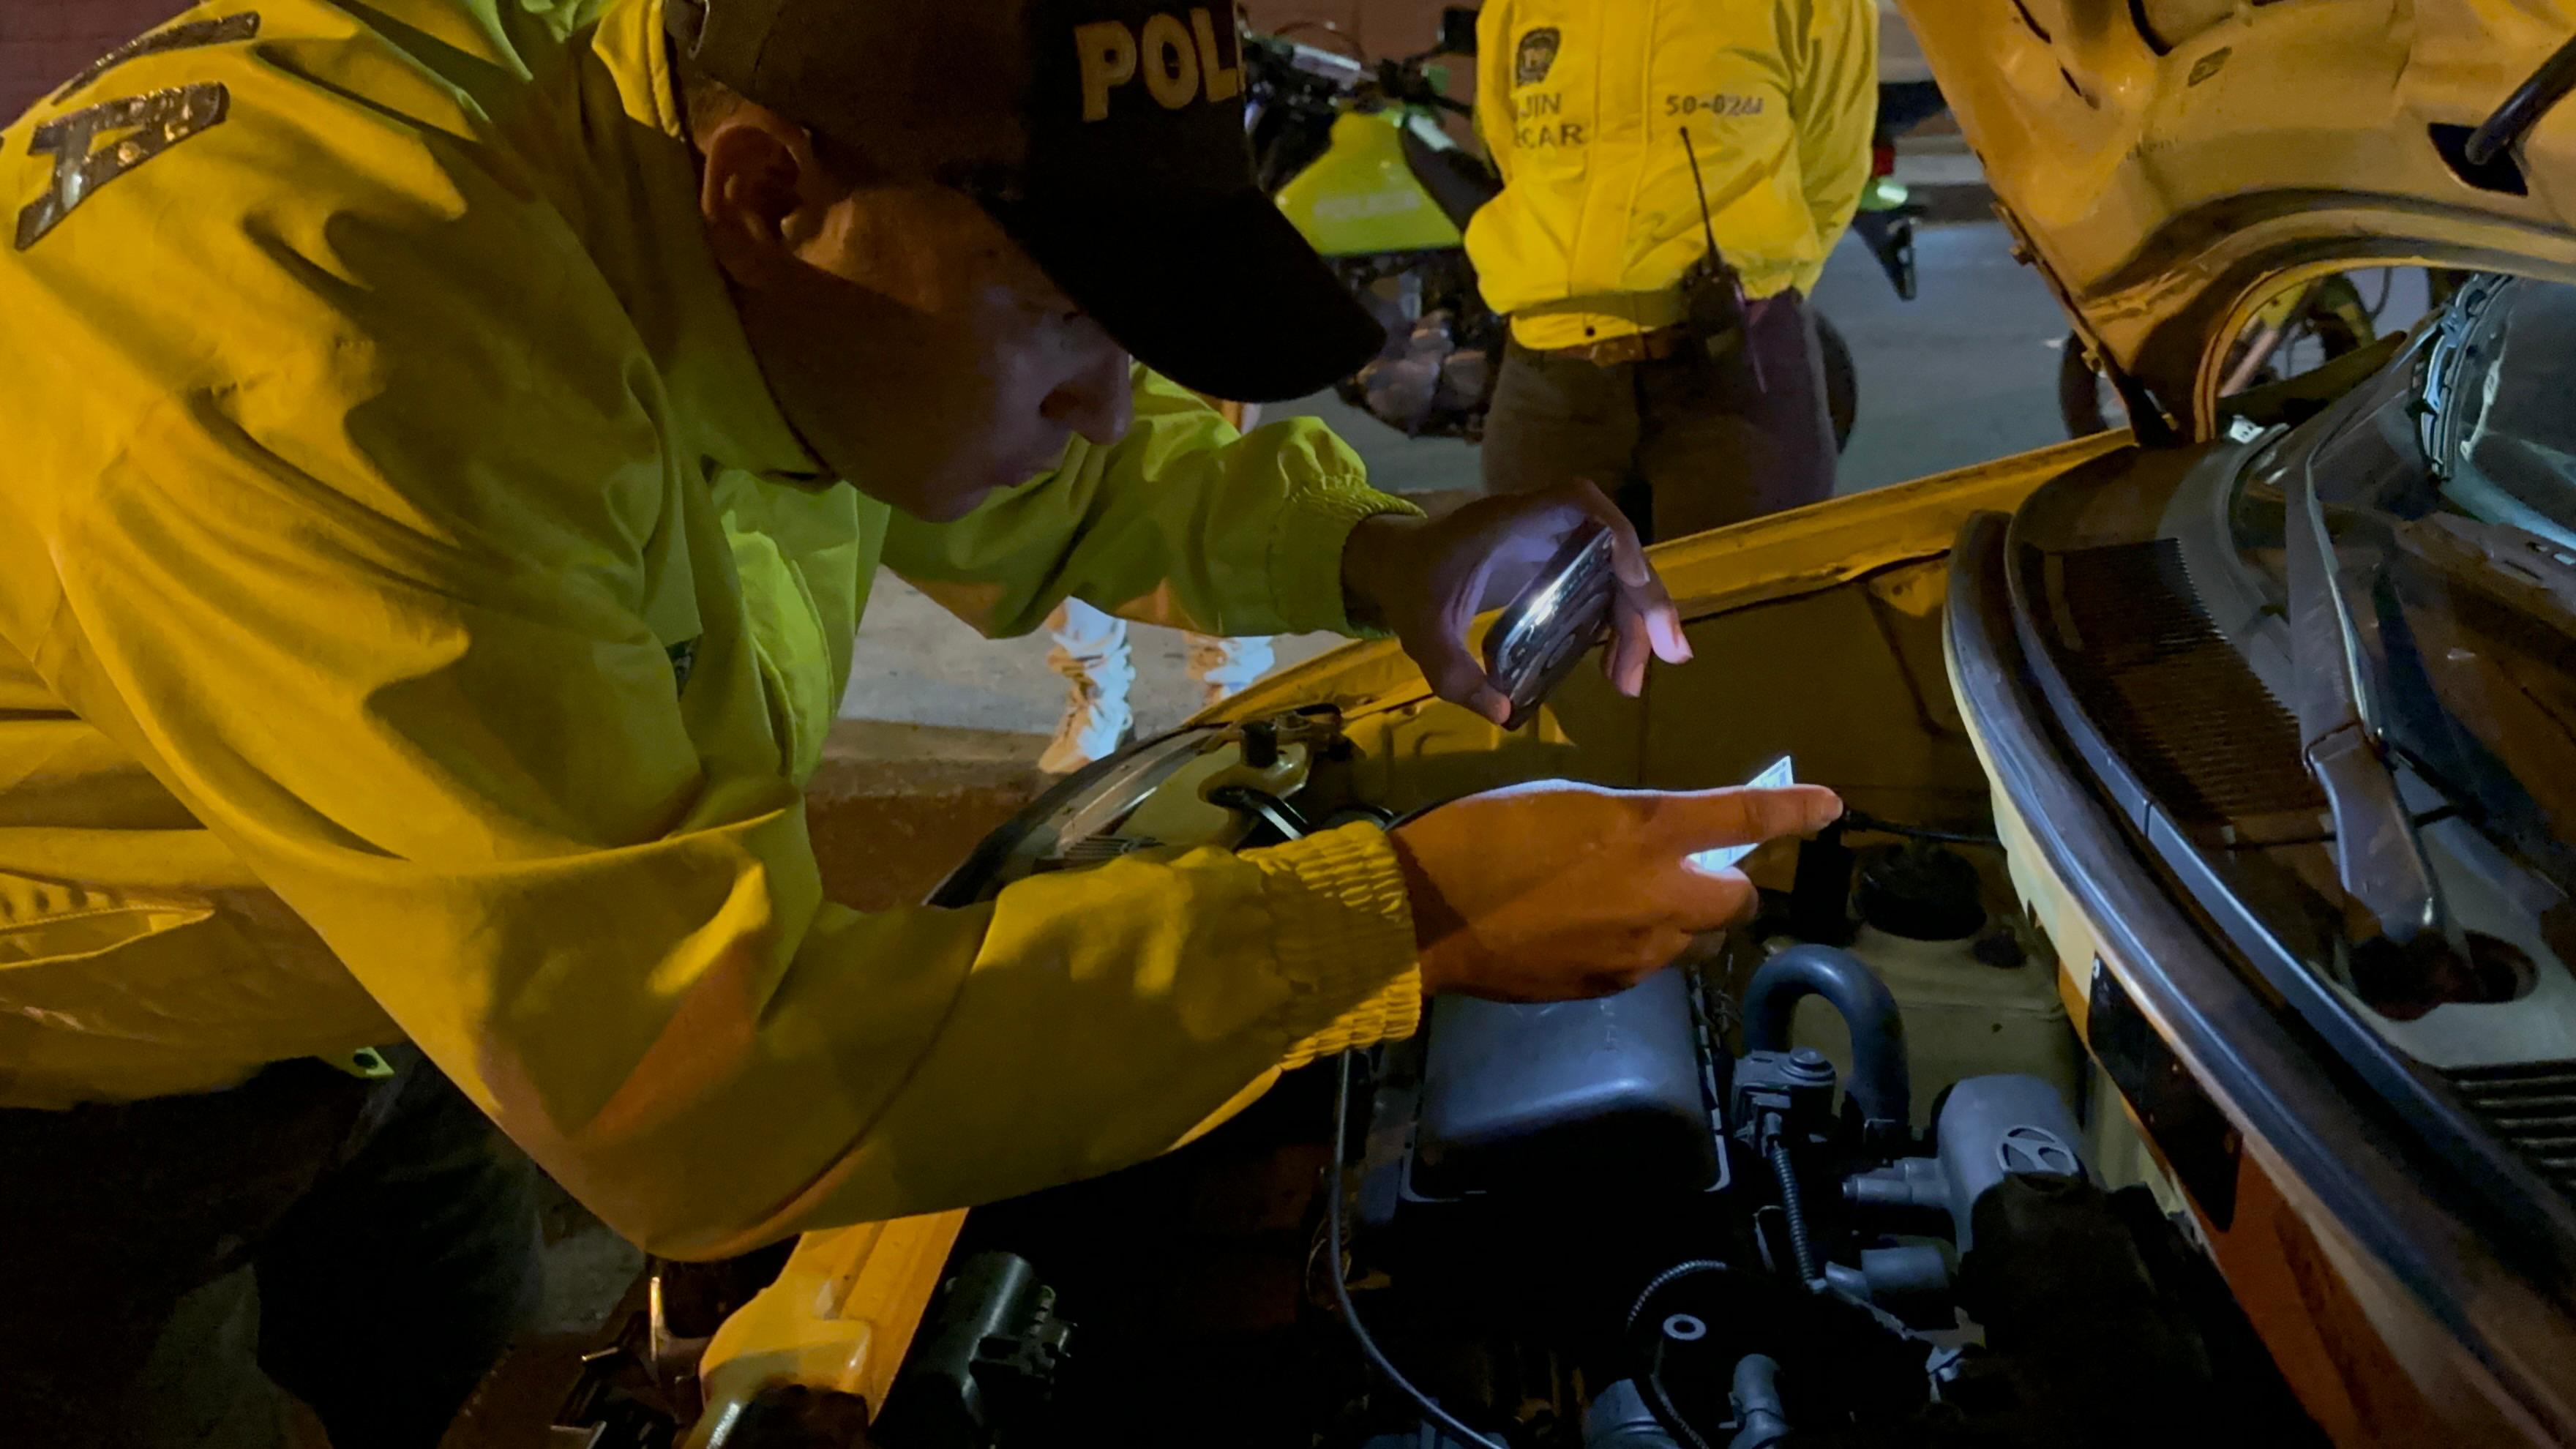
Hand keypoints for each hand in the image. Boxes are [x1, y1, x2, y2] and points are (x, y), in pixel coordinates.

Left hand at [1342, 481, 1690, 725]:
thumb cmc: (1411, 586)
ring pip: (1615, 571)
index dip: (1613, 530)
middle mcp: (1541, 525)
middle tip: (1668, 656)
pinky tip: (1618, 664)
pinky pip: (1602, 585)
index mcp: (1508, 522)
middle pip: (1613, 547)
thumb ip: (1452, 673)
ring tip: (1631, 680)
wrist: (1397, 562)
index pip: (1576, 501)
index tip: (1635, 577)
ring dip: (1636, 620)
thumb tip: (1501, 714)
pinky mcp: (1557, 565)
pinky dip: (1617, 622)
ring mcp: (1554, 543)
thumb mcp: (1421, 635)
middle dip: (1645, 598)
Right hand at [1389, 780, 1843, 1000]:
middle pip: (1738, 903)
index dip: (1795, 810)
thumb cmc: (1484, 835)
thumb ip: (1627, 823)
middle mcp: (1658, 896)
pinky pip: (1649, 967)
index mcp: (1645, 831)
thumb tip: (1656, 843)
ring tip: (1635, 904)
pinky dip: (1641, 947)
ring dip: (1687, 922)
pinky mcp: (1607, 988)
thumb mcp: (1565, 803)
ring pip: (1697, 943)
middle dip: (1729, 888)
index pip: (1745, 816)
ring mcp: (1636, 952)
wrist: (1423, 914)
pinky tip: (1593, 932)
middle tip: (1698, 871)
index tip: (1831, 807)